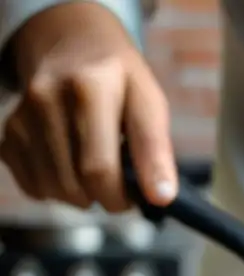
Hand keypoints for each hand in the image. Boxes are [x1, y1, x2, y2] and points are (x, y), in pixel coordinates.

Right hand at [0, 2, 176, 210]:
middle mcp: (49, 97)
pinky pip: (34, 185)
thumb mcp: (148, 100)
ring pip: (56, 189)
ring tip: (100, 173)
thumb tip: (162, 197)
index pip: (101, 166)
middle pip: (80, 182)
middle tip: (125, 186)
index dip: (123, 196)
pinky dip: (59, 190)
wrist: (69, 41)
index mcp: (91, 87)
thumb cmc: (118, 78)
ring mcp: (24, 114)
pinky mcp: (11, 130)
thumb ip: (155, 148)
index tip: (145, 201)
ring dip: (84, 196)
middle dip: (109, 198)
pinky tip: (73, 168)